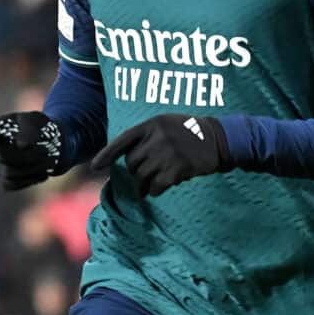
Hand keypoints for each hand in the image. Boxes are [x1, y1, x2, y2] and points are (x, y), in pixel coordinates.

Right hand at [0, 110, 66, 190]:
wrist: (47, 144)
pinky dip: (30, 179)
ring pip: (9, 173)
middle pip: (3, 156)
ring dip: (33, 168)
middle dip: (27, 156)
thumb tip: (23, 146)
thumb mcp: (36, 121)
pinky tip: (43, 173)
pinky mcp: (3, 182)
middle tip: (47, 151)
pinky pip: (12, 184)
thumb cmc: (37, 128)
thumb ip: (29, 129)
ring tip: (50, 161)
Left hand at [95, 113, 230, 195]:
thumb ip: (147, 137)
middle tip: (146, 172)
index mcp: (152, 124)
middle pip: (131, 163)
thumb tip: (126, 161)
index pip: (123, 141)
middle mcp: (157, 138)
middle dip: (135, 171)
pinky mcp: (176, 169)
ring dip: (144, 183)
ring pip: (141, 177)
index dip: (106, 155)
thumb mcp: (166, 124)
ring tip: (153, 182)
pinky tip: (162, 186)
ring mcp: (167, 154)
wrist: (218, 139)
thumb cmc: (188, 133)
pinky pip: (155, 187)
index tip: (95, 167)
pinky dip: (155, 190)